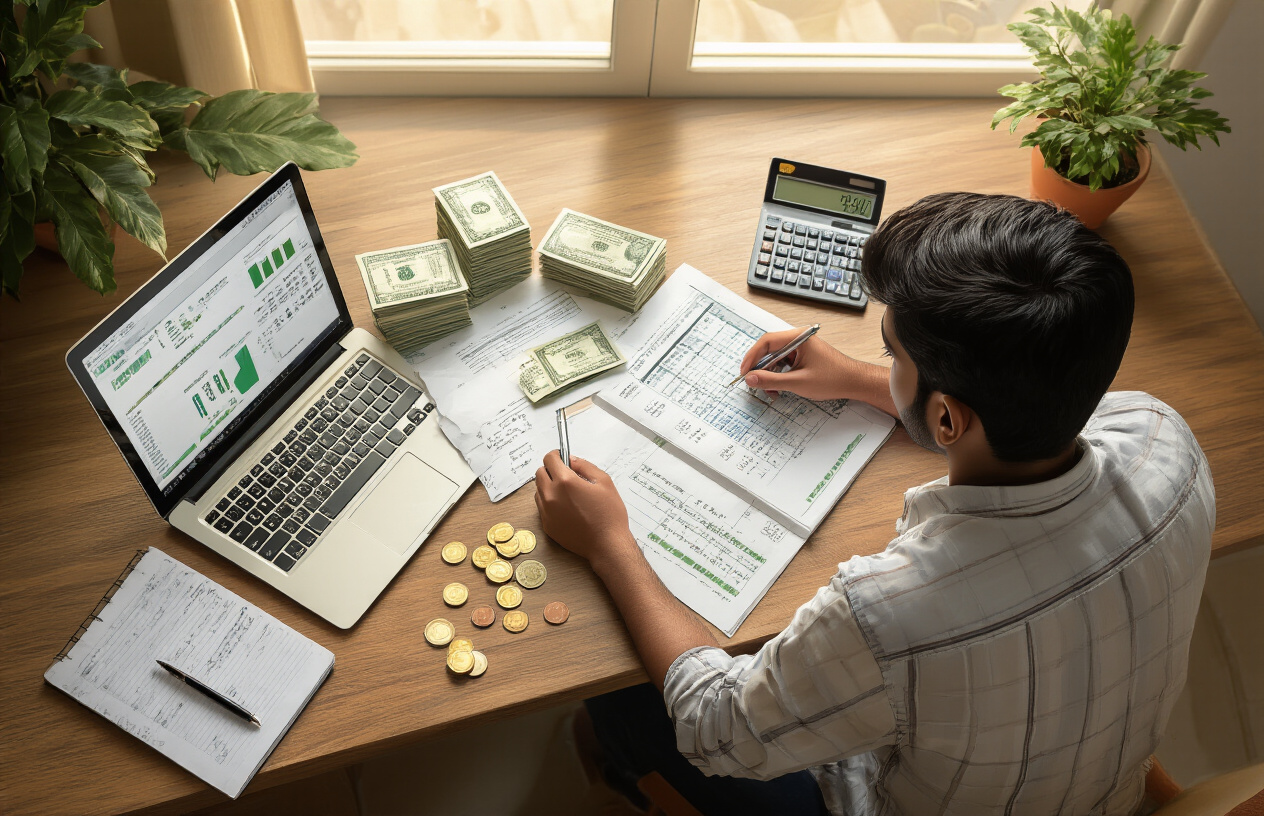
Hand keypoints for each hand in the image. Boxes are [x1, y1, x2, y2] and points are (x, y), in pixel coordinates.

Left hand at [535, 451, 636, 574]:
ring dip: (549, 486)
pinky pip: (542, 506)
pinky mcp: (546, 525)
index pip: (549, 459)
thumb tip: (571, 460)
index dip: (556, 455)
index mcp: (565, 482)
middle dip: (551, 470)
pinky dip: (550, 502)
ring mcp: (546, 511)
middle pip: (540, 473)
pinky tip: (566, 507)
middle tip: (565, 475)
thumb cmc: (609, 515)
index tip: (561, 457)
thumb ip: (584, 466)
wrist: (607, 545)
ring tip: (567, 493)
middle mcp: (551, 495)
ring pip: (539, 490)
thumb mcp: (604, 482)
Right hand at [739, 330, 859, 399]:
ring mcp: (801, 347)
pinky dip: (778, 375)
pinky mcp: (804, 356)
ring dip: (769, 373)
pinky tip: (778, 387)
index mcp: (799, 338)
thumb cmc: (833, 379)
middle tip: (752, 382)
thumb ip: (772, 380)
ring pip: (776, 357)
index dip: (752, 357)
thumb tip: (751, 378)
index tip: (744, 371)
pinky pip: (784, 362)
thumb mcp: (798, 382)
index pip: (767, 341)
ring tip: (769, 389)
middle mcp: (799, 339)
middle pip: (769, 349)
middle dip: (760, 367)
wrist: (855, 382)